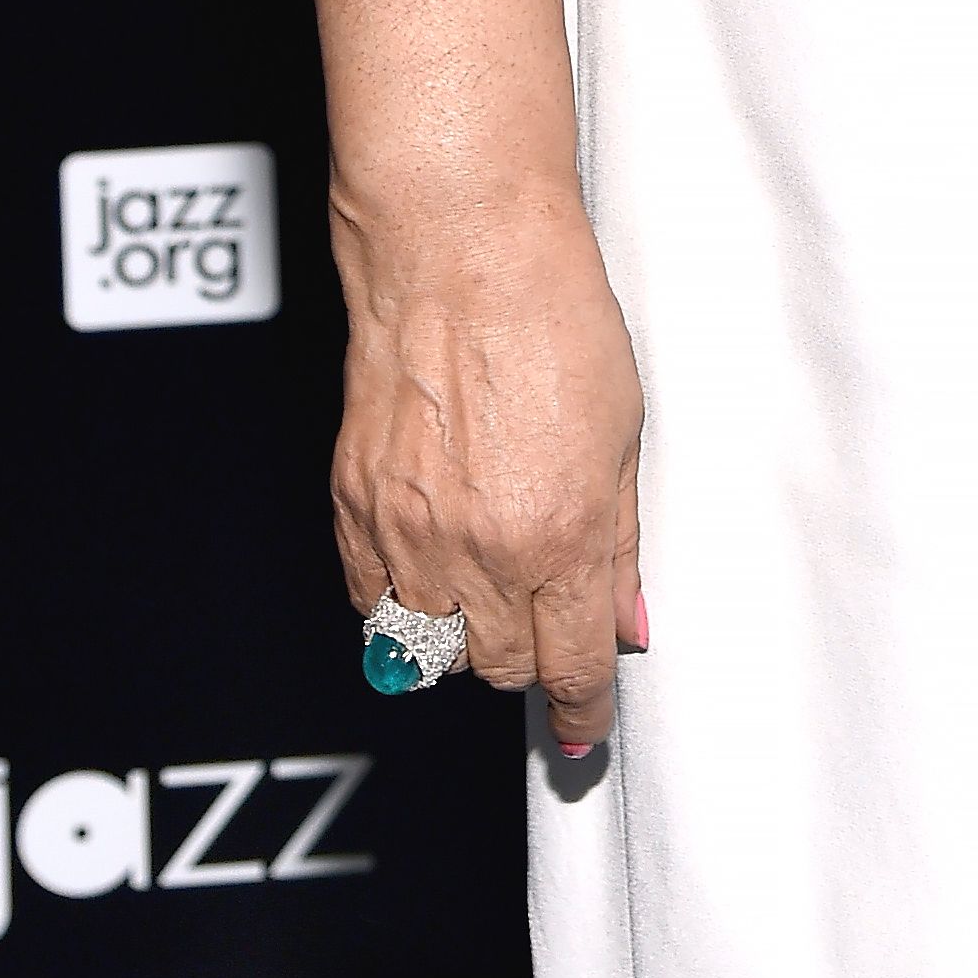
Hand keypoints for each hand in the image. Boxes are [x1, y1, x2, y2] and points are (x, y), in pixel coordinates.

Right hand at [328, 192, 645, 756]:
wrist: (460, 248)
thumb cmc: (552, 315)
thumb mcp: (623, 435)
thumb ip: (619, 546)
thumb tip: (625, 626)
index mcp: (559, 536)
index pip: (568, 666)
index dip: (579, 710)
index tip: (581, 729)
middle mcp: (479, 549)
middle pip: (497, 666)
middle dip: (527, 653)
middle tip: (542, 613)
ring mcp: (406, 531)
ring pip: (426, 648)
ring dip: (460, 631)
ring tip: (486, 575)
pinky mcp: (352, 503)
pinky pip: (368, 599)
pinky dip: (397, 600)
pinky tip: (427, 560)